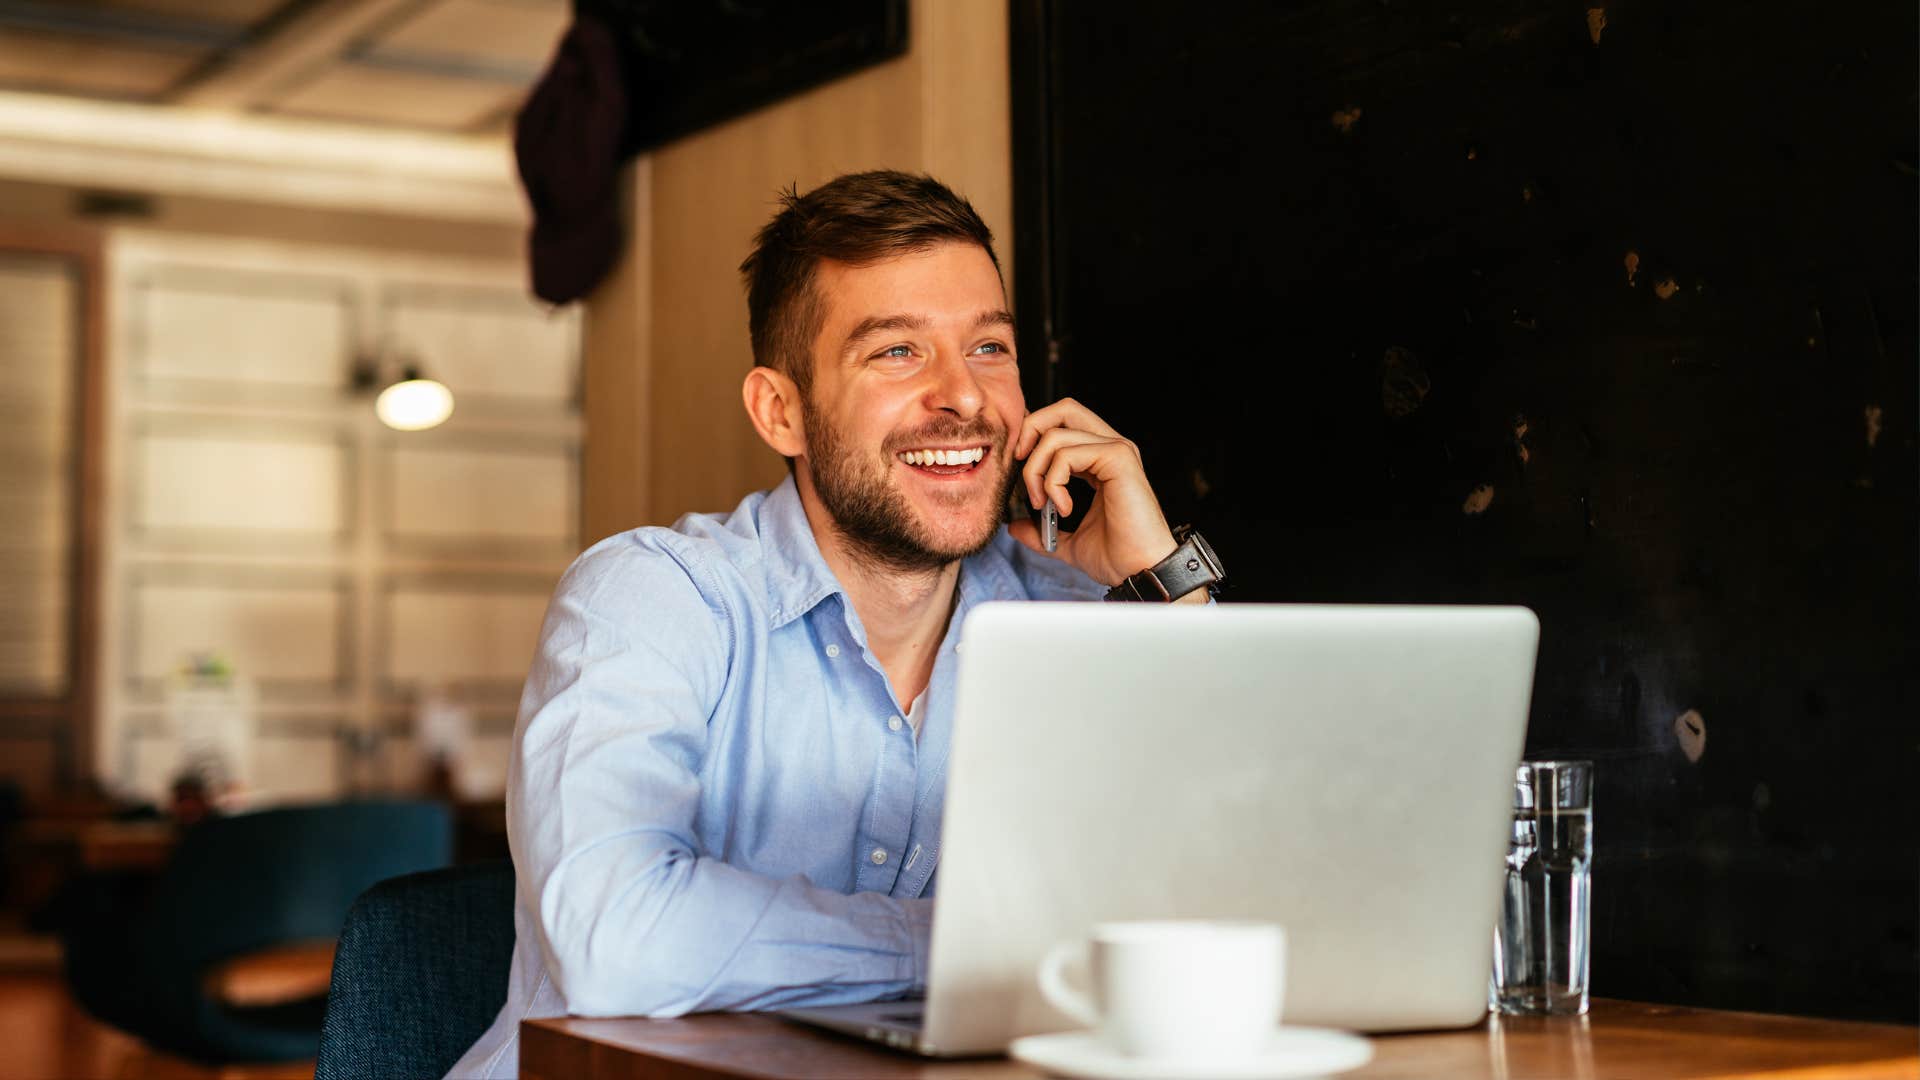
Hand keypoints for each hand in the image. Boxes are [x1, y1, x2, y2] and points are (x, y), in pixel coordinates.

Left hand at [1009, 398, 1177, 587]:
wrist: (1140, 572)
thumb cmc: (1116, 556)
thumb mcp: (1066, 541)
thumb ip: (1041, 529)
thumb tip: (1014, 526)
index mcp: (1101, 459)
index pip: (1063, 422)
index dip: (1034, 436)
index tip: (1020, 467)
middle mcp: (1111, 448)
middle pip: (1063, 408)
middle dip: (1031, 431)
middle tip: (1021, 465)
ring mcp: (1117, 450)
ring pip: (1056, 434)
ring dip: (1036, 471)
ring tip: (1043, 503)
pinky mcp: (1118, 458)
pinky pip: (1067, 454)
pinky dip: (1053, 481)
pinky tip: (1064, 507)